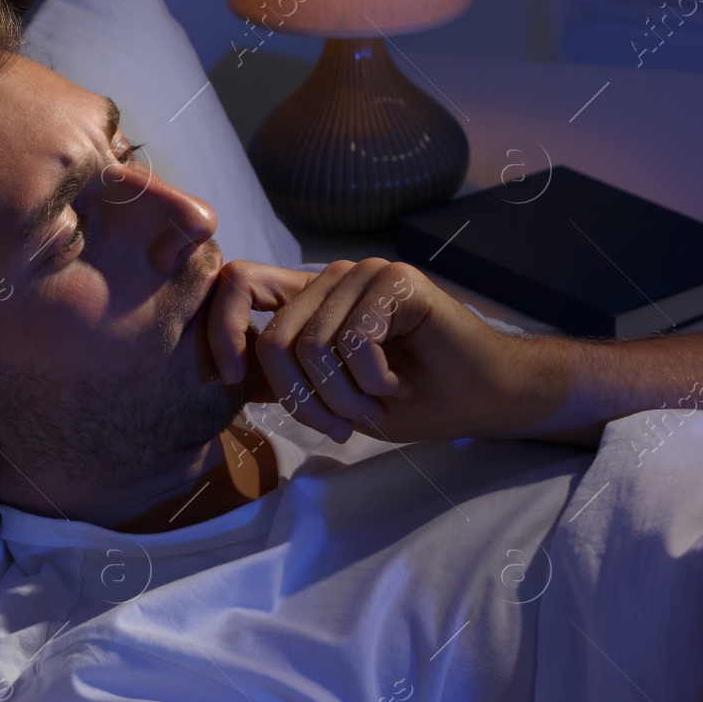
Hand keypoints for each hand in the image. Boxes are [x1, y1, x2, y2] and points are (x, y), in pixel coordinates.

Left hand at [204, 258, 516, 442]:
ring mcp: (365, 274)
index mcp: (310, 300)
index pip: (237, 286)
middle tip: (342, 427)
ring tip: (376, 408)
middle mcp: (333, 277)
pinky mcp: (397, 281)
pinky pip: (354, 341)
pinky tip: (398, 387)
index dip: (220, 330)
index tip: (228, 379)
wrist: (482, 398)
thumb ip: (288, 376)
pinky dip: (372, 381)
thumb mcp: (334, 396)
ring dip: (343, 398)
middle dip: (303, 400)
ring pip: (312, 345)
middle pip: (274, 338)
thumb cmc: (413, 400)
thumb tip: (229, 373)